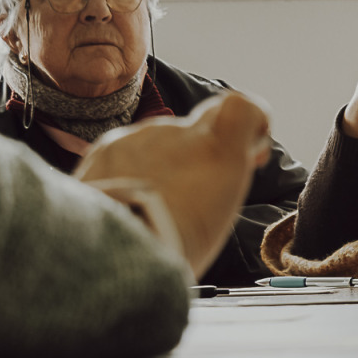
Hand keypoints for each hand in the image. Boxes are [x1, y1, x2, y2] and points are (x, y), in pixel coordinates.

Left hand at [74, 92, 271, 278]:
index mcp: (217, 150)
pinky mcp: (107, 147)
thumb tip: (240, 151)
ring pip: (159, 143)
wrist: (117, 250)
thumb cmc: (176, 241)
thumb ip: (228, 170)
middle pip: (196, 132)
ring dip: (162, 167)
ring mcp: (140, 136)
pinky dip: (131, 171)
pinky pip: (127, 150)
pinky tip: (128, 202)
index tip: (249, 148)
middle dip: (199, 155)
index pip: (241, 107)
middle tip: (193, 197)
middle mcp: (179, 133)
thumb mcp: (223, 207)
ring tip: (154, 208)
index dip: (250, 122)